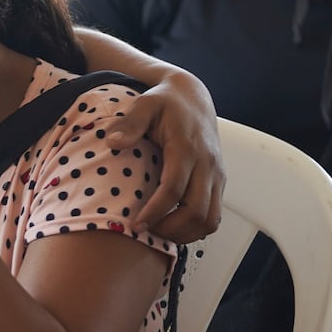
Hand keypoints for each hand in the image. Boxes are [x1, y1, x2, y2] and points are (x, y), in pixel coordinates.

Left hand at [104, 72, 223, 241]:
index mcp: (187, 147)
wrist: (192, 97)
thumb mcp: (144, 104)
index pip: (174, 189)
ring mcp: (217, 175)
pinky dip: (196, 229)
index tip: (135, 224)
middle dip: (170, 229)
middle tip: (144, 233)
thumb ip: (130, 122)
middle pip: (197, 211)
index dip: (155, 211)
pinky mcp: (219, 181)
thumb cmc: (164, 102)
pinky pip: (214, 215)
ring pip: (210, 219)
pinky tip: (172, 228)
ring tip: (158, 234)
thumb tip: (113, 142)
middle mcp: (207, 164)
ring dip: (185, 234)